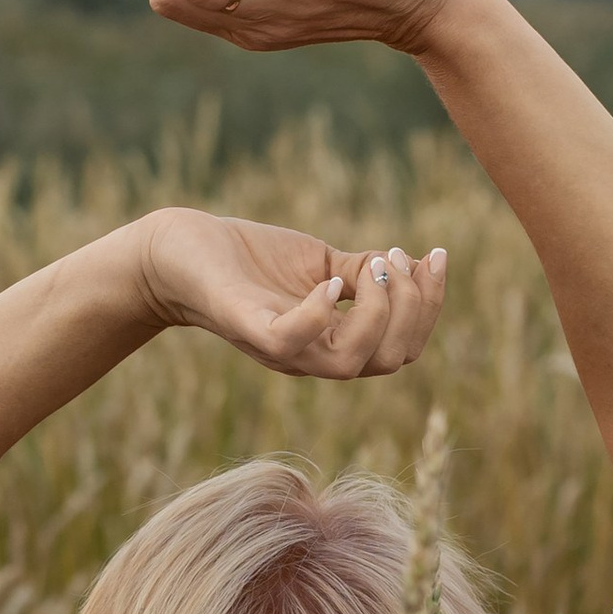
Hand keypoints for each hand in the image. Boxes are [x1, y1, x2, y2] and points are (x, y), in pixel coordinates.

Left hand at [139, 208, 446, 381]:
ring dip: (379, 310)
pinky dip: (320, 312)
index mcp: (334, 343)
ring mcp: (281, 349)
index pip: (402, 348)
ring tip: (374, 264)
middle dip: (412, 307)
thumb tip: (404, 265)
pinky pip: (293, 341)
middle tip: (397, 257)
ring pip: (352, 361)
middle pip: (389, 359)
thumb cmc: (248, 260)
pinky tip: (332, 278)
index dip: (430, 306)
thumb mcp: (320, 262)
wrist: (179, 252)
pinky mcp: (249, 329)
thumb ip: (361, 271)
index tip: (433, 255)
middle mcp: (312, 356)